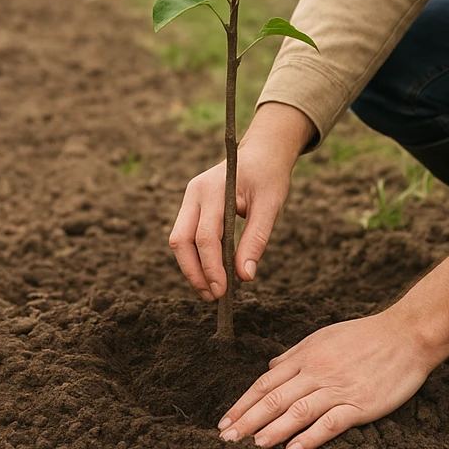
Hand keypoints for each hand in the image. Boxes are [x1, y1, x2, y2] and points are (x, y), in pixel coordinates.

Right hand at [169, 103, 313, 299]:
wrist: (262, 151)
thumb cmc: (269, 177)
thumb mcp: (270, 207)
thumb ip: (256, 240)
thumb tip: (245, 276)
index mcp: (212, 190)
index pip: (205, 237)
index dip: (212, 267)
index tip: (224, 291)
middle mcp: (194, 193)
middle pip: (181, 240)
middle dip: (194, 272)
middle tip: (213, 297)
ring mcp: (189, 198)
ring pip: (178, 239)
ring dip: (191, 266)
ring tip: (210, 290)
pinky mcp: (191, 204)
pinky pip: (185, 234)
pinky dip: (194, 255)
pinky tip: (210, 272)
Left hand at [217, 310, 431, 448]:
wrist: (404, 336)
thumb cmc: (362, 336)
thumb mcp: (321, 338)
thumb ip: (294, 355)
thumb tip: (270, 368)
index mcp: (303, 357)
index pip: (264, 383)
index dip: (242, 403)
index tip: (224, 421)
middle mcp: (315, 372)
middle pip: (273, 398)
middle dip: (248, 419)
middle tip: (227, 438)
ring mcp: (337, 388)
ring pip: (297, 410)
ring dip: (273, 429)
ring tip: (253, 445)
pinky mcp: (361, 403)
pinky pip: (331, 422)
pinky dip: (310, 437)